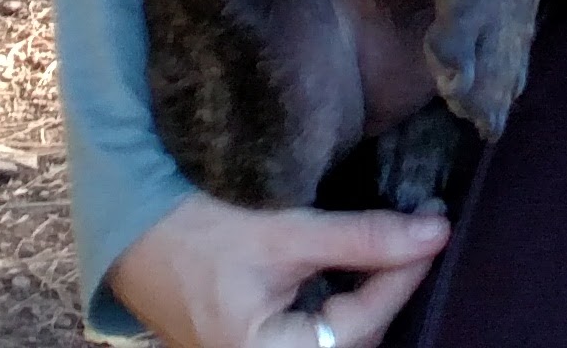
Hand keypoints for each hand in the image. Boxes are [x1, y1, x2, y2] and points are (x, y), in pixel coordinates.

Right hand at [103, 190, 445, 347]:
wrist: (130, 235)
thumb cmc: (194, 234)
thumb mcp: (282, 233)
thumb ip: (359, 238)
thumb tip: (434, 232)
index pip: (362, 320)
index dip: (403, 274)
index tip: (436, 230)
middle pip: (355, 337)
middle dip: (390, 288)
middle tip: (421, 234)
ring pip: (340, 337)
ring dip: (369, 297)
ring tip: (398, 248)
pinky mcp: (264, 347)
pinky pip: (319, 333)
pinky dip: (343, 304)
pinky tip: (361, 270)